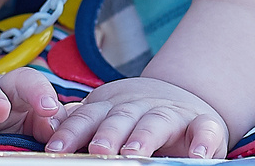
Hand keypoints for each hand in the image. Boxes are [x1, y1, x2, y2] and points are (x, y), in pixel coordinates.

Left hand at [45, 76, 228, 158]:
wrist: (186, 97)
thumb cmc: (139, 116)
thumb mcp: (110, 115)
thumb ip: (84, 123)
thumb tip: (49, 130)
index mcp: (113, 107)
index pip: (88, 117)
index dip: (72, 132)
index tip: (56, 149)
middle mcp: (141, 106)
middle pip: (121, 118)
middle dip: (108, 133)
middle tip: (98, 150)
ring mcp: (172, 113)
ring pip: (157, 122)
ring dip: (145, 137)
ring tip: (135, 153)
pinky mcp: (203, 124)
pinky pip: (205, 130)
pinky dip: (203, 142)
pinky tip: (197, 157)